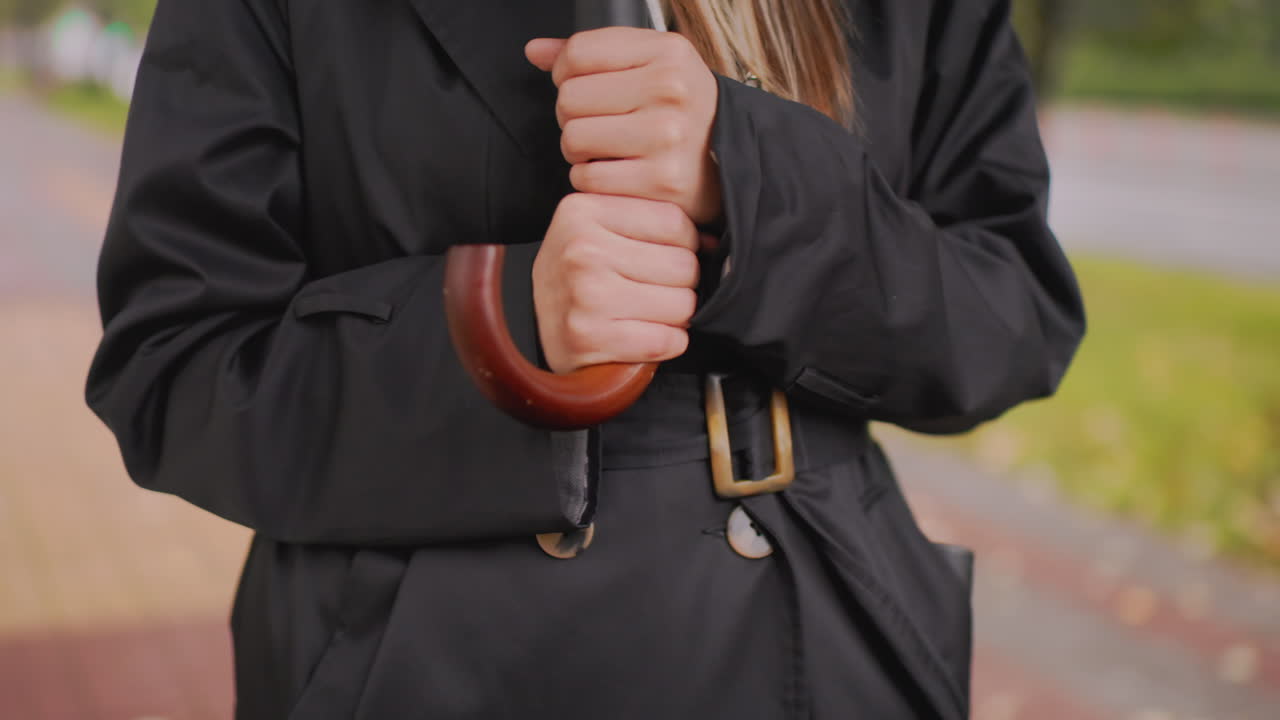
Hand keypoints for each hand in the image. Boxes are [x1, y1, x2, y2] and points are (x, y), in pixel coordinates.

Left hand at [526, 28, 722, 225]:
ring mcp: (667, 138)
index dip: (568, 73)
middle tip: (604, 125)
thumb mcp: (652, 65)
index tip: (587, 86)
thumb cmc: (684, 114)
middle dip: (576, 116)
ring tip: (611, 150)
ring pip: (572, 139)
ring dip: (582, 151)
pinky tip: (619, 173)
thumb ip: (592, 53)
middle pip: (568, 98)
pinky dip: (594, 181)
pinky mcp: (660, 182)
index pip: (577, 53)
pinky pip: (587, 179)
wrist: (732, 164)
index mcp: (668, 54)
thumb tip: (536, 51)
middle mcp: (671, 91)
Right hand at [533, 193, 700, 373]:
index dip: (684, 246)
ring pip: (682, 304)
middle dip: (679, 285)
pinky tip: (642, 337)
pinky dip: (666, 344)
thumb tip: (715, 242)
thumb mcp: (600, 232)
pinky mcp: (589, 337)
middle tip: (652, 292)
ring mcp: (584, 293)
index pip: (675, 221)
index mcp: (583, 210)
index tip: (661, 260)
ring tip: (646, 314)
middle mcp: (581, 248)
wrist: (538, 333)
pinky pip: (667, 340)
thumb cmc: (580, 279)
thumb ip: (651, 223)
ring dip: (675, 317)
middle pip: (684, 264)